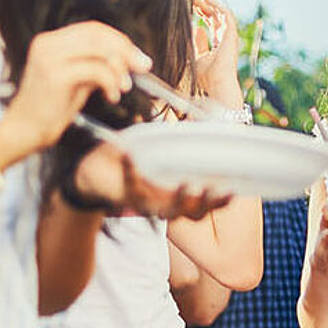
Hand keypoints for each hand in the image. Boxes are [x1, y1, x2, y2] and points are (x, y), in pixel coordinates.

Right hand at [5, 23, 151, 152]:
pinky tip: (111, 96)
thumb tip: (128, 59)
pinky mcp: (55, 74)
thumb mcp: (77, 80)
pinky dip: (110, 82)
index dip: (119, 40)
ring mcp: (49, 57)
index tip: (137, 56)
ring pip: (98, 48)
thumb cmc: (49, 109)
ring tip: (123, 86)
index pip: (92, 29)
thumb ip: (96, 65)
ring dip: (119, 67)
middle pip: (97, 34)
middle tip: (143, 67)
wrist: (24, 131)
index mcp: (50, 41)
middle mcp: (47, 44)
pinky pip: (95, 69)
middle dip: (125, 50)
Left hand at [72, 141, 234, 220]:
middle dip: (206, 204)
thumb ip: (185, 137)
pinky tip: (129, 153)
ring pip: (166, 210)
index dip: (219, 202)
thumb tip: (210, 113)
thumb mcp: (163, 146)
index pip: (204, 205)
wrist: (95, 167)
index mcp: (178, 193)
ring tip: (186, 182)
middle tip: (214, 189)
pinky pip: (129, 186)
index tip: (233, 189)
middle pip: (192, 214)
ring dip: (179, 198)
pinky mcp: (123, 195)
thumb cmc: (136, 154)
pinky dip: (130, 170)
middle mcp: (165, 203)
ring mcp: (145, 201)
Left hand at [190, 0, 241, 103]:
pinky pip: (224, 12)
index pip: (212, 21)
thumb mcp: (196, 57)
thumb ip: (197, 44)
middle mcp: (226, 36)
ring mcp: (229, 33)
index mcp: (219, 42)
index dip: (202, 11)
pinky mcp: (231, 32)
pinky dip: (215, 3)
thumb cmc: (206, 76)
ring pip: (221, 10)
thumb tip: (196, 30)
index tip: (192, 2)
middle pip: (216, 13)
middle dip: (205, 2)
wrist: (216, 83)